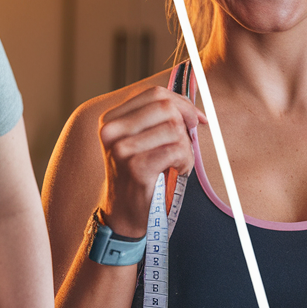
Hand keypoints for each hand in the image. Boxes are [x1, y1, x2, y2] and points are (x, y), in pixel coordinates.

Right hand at [97, 86, 204, 237]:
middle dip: (184, 126)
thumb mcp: (140, 141)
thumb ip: (158, 119)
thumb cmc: (138, 174)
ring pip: (174, 129)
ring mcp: (122, 149)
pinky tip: (177, 172)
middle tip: (183, 147)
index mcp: (111, 119)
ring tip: (177, 164)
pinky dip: (185, 162)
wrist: (124, 213)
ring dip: (186, 148)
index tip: (196, 119)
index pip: (154, 94)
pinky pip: (177, 151)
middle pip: (165, 108)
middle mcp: (112, 131)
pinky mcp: (137, 167)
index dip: (181, 103)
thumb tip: (194, 108)